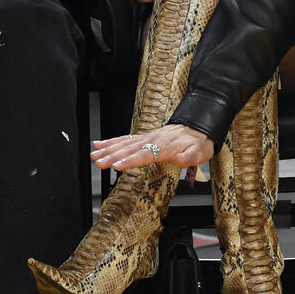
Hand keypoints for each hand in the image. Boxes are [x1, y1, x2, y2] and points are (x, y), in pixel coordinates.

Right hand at [92, 124, 214, 171]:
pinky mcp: (144, 137)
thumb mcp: (201, 152)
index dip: (130, 161)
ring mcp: (147, 138)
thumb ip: (190, 157)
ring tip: (94, 155)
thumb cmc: (200, 143)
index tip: (117, 166)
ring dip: (108, 149)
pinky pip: (126, 138)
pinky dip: (112, 141)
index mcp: (165, 147)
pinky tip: (99, 144)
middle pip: (130, 149)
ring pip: (124, 144)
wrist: (200, 127)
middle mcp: (153, 141)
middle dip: (112, 156)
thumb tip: (181, 160)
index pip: (144, 155)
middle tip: (98, 162)